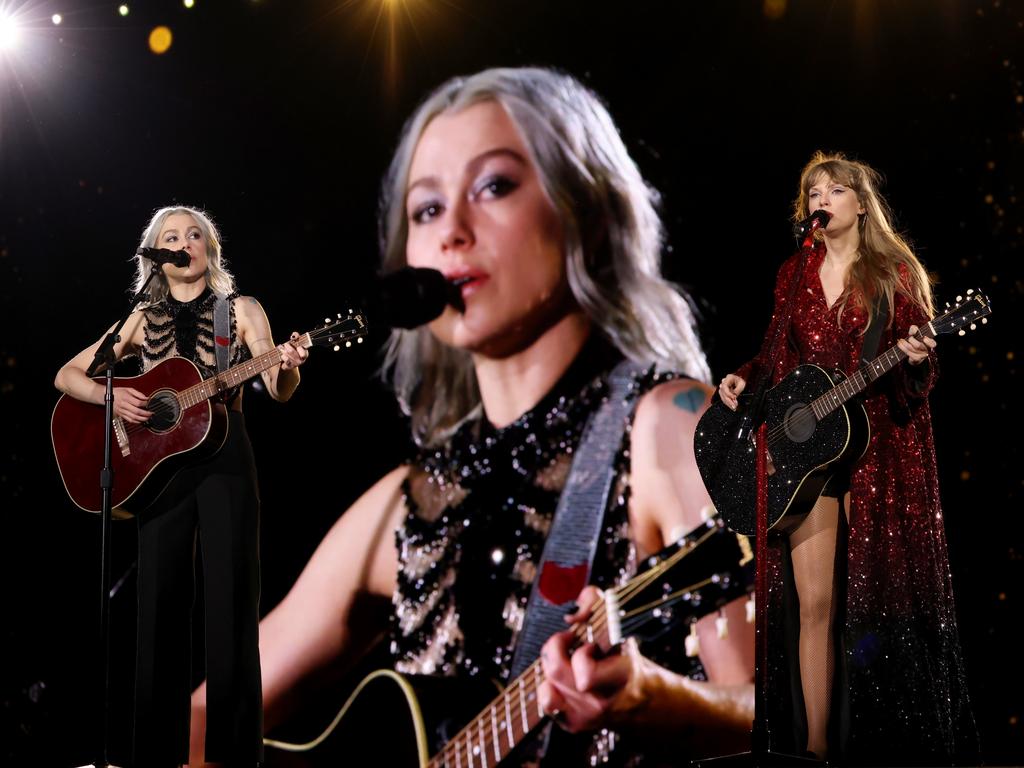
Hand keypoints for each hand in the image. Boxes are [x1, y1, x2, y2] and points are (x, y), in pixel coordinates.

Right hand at [112, 387, 152, 422]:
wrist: (106, 396)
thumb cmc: (118, 392)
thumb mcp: (129, 389)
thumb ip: (138, 394)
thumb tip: (146, 398)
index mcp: (126, 397)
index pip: (138, 403)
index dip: (145, 404)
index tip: (150, 403)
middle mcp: (123, 405)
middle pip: (136, 411)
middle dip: (145, 413)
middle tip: (151, 413)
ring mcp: (121, 411)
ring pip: (133, 417)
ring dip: (142, 419)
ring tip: (148, 418)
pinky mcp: (120, 414)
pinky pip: (129, 420)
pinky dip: (136, 421)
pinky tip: (141, 420)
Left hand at [278, 332, 307, 370]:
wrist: (289, 360)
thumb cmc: (294, 349)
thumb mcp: (296, 342)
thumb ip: (296, 336)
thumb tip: (294, 335)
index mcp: (305, 354)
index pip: (303, 353)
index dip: (299, 349)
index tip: (296, 345)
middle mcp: (301, 361)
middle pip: (292, 353)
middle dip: (288, 347)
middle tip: (285, 344)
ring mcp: (295, 365)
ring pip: (287, 357)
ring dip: (283, 351)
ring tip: (281, 348)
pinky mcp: (288, 367)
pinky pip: (284, 362)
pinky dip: (283, 357)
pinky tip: (282, 355)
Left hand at [538, 586, 647, 733]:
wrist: (638, 700)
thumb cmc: (624, 658)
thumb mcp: (617, 623)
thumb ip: (595, 601)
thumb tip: (573, 614)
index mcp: (621, 677)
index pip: (586, 674)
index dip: (582, 653)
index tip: (590, 645)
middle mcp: (603, 701)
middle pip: (557, 674)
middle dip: (556, 649)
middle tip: (567, 641)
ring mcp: (587, 717)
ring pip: (547, 686)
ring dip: (552, 667)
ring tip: (567, 661)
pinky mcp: (573, 724)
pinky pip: (546, 702)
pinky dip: (548, 686)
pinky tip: (562, 681)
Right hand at [718, 374, 745, 410]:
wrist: (740, 380)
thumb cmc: (741, 381)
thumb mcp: (742, 384)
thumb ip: (737, 390)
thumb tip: (733, 397)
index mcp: (728, 378)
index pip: (724, 387)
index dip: (728, 393)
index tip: (734, 398)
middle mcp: (723, 383)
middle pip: (723, 393)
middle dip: (728, 400)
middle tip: (734, 406)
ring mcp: (723, 388)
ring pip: (723, 397)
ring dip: (728, 403)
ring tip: (734, 407)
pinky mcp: (723, 392)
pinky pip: (724, 398)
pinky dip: (728, 403)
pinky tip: (732, 406)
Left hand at [897, 325, 935, 364]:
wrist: (914, 355)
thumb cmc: (916, 341)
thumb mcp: (916, 334)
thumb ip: (915, 330)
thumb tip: (913, 328)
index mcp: (930, 343)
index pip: (932, 343)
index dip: (929, 341)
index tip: (924, 338)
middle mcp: (927, 350)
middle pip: (918, 346)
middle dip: (911, 340)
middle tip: (909, 338)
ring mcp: (922, 355)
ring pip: (912, 349)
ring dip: (905, 344)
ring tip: (900, 340)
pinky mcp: (916, 359)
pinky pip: (909, 353)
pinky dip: (903, 348)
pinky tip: (899, 344)